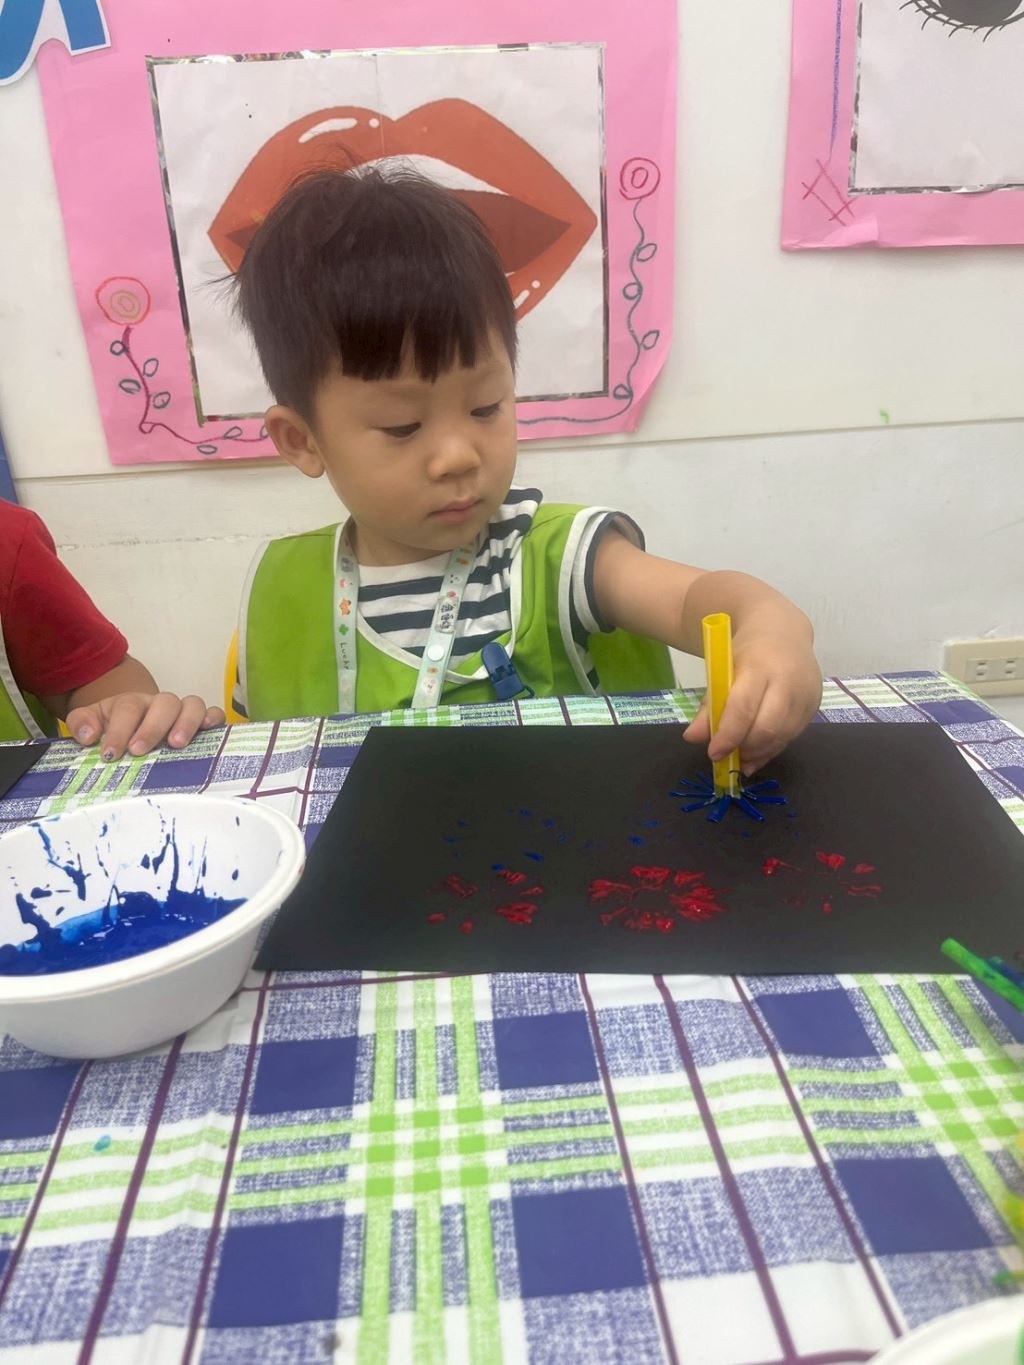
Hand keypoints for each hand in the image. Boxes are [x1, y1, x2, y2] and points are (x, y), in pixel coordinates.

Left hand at [67, 693, 225, 760]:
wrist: (134, 726)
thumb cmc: (114, 729)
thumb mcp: (91, 722)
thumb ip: (82, 723)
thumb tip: (88, 735)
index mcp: (132, 703)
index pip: (128, 709)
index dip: (119, 730)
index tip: (110, 754)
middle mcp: (159, 704)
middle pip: (164, 703)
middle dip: (152, 727)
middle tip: (139, 751)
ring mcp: (183, 711)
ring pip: (192, 704)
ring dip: (186, 722)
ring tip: (176, 744)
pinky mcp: (202, 721)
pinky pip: (214, 714)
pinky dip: (213, 719)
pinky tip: (208, 732)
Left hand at [683, 633, 821, 774]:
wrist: (783, 632)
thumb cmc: (746, 652)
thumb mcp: (722, 669)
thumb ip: (708, 704)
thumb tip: (692, 738)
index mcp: (760, 666)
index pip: (744, 707)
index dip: (728, 735)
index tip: (713, 753)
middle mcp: (789, 681)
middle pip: (768, 727)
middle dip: (745, 748)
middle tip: (727, 756)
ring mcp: (806, 694)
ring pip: (783, 736)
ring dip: (759, 753)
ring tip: (740, 756)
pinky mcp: (815, 706)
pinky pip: (793, 736)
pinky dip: (772, 748)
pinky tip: (757, 752)